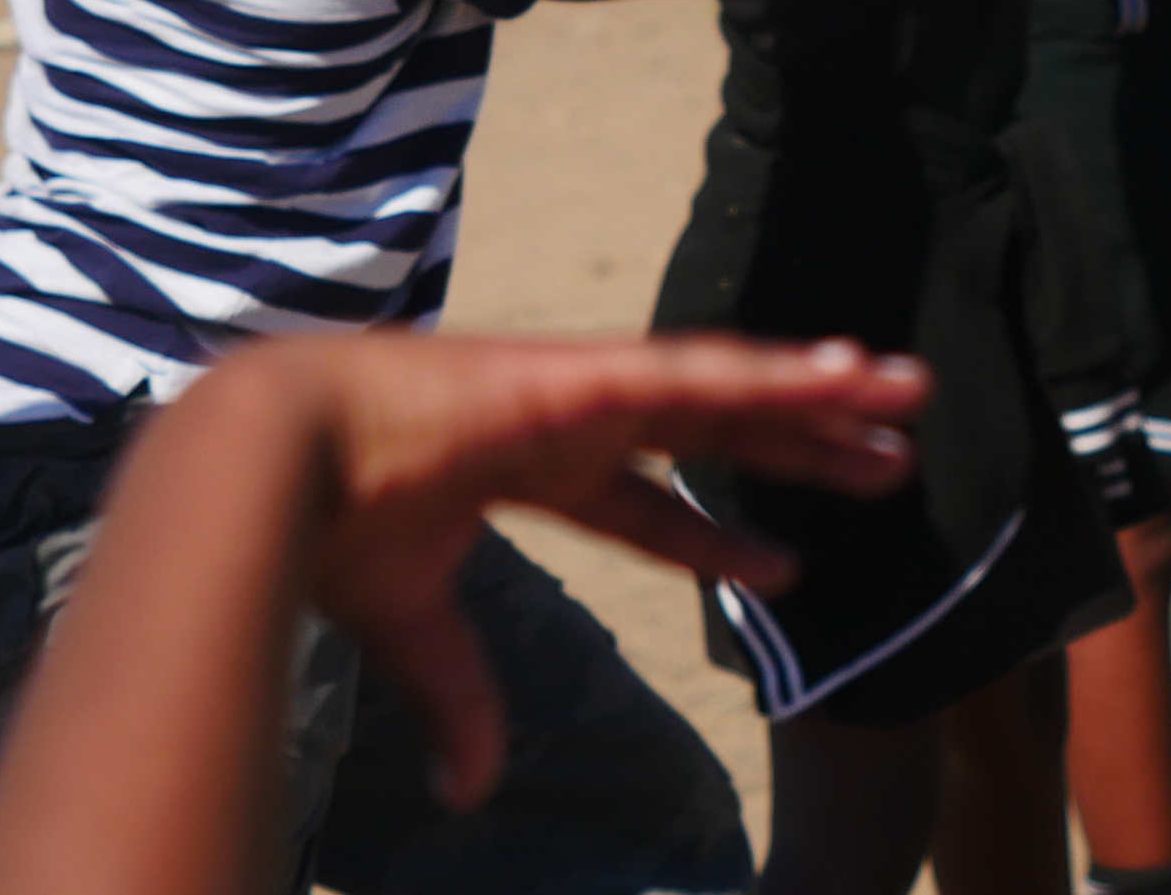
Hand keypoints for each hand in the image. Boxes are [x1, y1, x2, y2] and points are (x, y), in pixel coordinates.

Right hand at [261, 331, 927, 808]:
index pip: (646, 503)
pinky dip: (775, 374)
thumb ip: (456, 697)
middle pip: (716, 426)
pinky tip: (842, 374)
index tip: (789, 565)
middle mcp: (570, 414)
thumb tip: (469, 795)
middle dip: (803, 441)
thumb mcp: (407, 623)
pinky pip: (697, 375)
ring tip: (906, 393)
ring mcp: (581, 385)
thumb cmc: (319, 525)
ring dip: (821, 392)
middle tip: (891, 457)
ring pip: (729, 384)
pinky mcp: (582, 374)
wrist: (263, 464)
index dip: (718, 536)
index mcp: (527, 463)